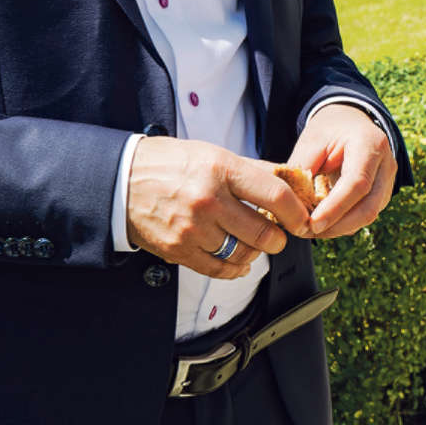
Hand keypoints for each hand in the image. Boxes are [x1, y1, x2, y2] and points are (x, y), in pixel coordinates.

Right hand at [126, 136, 313, 278]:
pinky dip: (234, 270)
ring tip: (255, 245)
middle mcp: (208, 200)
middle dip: (278, 238)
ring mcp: (192, 228)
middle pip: (262, 231)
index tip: (303, 220)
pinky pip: (217, 270)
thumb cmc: (173, 163)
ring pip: (241, 254)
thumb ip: (254, 170)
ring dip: (255, 254)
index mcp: (221, 170)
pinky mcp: (178, 250)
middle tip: (280, 236)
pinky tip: (239, 263)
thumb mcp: (215, 155)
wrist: (122, 180)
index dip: (296, 212)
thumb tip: (292, 179)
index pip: (274, 194)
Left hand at [289, 103, 396, 238]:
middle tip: (306, 232)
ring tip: (309, 229)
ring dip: (338, 228)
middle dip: (337, 225)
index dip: (335, 207)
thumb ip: (303, 168)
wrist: (350, 123)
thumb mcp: (312, 140)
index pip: (357, 183)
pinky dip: (343, 223)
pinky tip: (322, 223)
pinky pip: (364, 215)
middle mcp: (386, 164)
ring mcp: (388, 181)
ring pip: (368, 215)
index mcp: (371, 144)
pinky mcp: (382, 194)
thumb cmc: (329, 130)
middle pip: (369, 207)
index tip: (312, 224)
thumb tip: (290, 204)